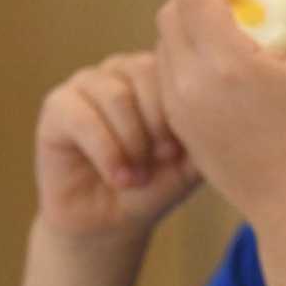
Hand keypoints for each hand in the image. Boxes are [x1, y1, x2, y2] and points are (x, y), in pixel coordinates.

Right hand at [33, 51, 202, 244]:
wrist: (113, 220)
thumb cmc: (158, 184)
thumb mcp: (195, 158)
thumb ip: (210, 128)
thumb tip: (230, 104)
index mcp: (161, 72)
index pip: (178, 64)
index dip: (183, 108)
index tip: (184, 149)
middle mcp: (123, 69)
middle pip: (145, 72)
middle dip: (159, 122)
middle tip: (164, 159)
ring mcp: (87, 84)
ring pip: (115, 94)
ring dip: (133, 141)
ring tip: (140, 175)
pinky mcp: (56, 106)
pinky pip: (81, 117)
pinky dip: (106, 152)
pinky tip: (120, 178)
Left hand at [155, 0, 285, 226]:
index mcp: (224, 62)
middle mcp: (189, 82)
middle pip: (170, 16)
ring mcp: (178, 107)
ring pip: (164, 46)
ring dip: (187, 25)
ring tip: (225, 28)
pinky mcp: (179, 127)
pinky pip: (169, 77)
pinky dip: (186, 57)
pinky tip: (220, 66)